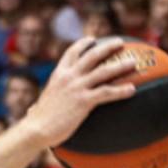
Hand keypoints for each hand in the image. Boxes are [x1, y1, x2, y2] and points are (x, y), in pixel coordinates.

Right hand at [21, 37, 137, 147]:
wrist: (35, 129)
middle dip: (108, 47)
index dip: (83, 43)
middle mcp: (68, 77)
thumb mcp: (40, 103)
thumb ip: (42, 102)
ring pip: (104, 71)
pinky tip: (132, 89)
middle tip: (120, 43)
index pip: (71, 52)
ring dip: (121, 65)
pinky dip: (121, 90)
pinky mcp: (84, 101)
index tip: (93, 39)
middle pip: (92, 55)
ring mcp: (77, 88)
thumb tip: (32, 110)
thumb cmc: (37, 121)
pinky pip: (107, 92)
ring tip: (134, 62)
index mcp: (58, 75)